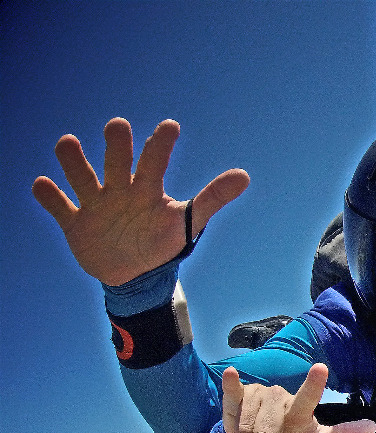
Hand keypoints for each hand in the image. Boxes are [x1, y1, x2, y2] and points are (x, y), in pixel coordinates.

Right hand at [32, 118, 248, 285]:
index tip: (172, 126)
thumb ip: (213, 198)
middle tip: (119, 126)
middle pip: (117, 161)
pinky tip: (43, 186)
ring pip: (81, 175)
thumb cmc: (162, 241)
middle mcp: (120, 189)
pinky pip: (58, 206)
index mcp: (148, 188)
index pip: (155, 160)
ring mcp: (95, 204)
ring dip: (73, 160)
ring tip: (68, 144)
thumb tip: (245, 175)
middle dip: (117, 144)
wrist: (134, 276)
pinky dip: (49, 196)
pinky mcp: (75, 222)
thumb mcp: (189, 222)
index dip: (162, 144)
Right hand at [222, 363, 375, 432]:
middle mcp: (282, 400)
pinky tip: (231, 374)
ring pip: (247, 419)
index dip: (313, 385)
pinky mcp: (243, 395)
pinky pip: (234, 393)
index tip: (321, 367)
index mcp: (301, 413)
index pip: (308, 398)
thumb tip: (375, 426)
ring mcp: (262, 396)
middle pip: (264, 424)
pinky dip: (231, 386)